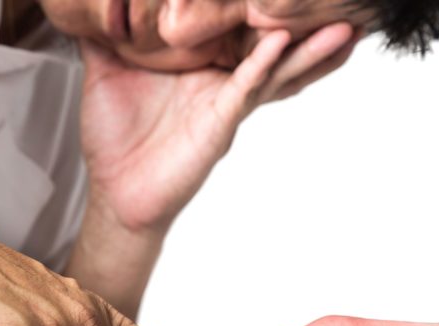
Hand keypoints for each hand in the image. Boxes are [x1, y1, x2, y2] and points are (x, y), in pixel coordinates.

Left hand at [79, 23, 360, 232]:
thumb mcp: (105, 71)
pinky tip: (281, 42)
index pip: (238, 27)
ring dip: (308, 46)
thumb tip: (93, 3)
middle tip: (345, 5)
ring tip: (343, 24)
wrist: (115, 193)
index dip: (261, 8)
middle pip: (273, 46)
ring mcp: (225, 104)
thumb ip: (104, 35)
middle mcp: (221, 82)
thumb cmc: (115, 138)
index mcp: (200, 64)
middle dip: (308, 25)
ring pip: (275, 69)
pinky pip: (246, 91)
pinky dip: (263, 66)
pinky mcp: (219, 125)